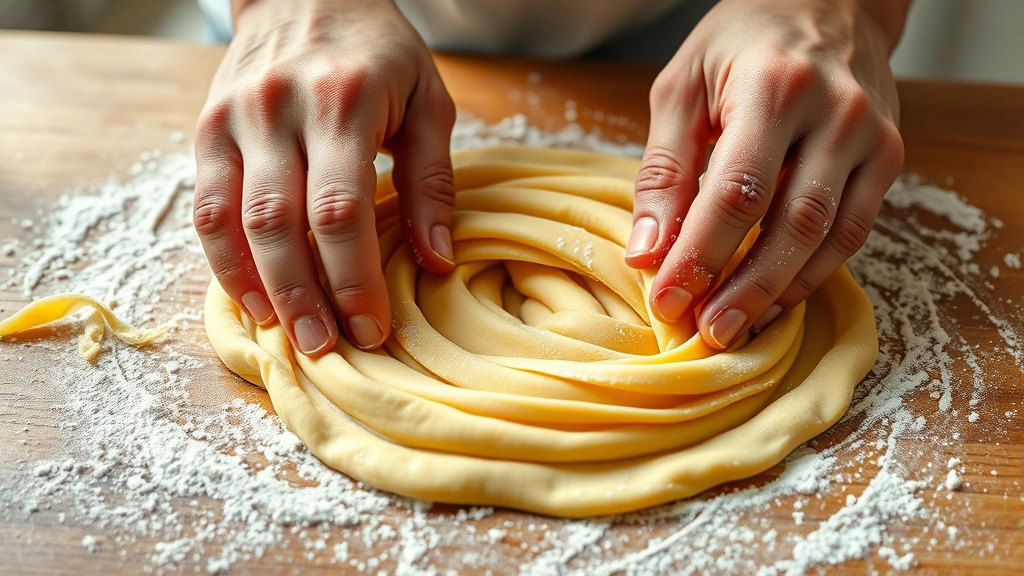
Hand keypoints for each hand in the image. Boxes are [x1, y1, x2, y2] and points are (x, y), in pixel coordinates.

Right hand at [194, 0, 455, 354]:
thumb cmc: (378, 51)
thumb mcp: (427, 101)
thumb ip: (432, 180)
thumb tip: (435, 260)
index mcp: (343, 102)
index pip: (341, 210)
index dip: (354, 279)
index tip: (373, 327)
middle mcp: (279, 110)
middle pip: (280, 224)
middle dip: (303, 296)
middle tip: (326, 348)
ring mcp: (233, 118)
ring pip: (232, 221)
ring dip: (258, 288)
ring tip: (286, 336)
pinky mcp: (206, 128)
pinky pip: (203, 207)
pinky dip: (223, 260)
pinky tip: (251, 296)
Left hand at [625, 0, 907, 348]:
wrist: (827, 3)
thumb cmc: (742, 43)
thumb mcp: (682, 88)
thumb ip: (665, 169)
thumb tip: (648, 251)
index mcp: (775, 87)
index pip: (736, 192)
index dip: (701, 255)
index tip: (668, 298)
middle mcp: (836, 113)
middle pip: (790, 223)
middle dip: (744, 286)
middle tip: (707, 331)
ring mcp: (873, 137)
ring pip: (829, 236)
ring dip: (780, 290)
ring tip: (737, 326)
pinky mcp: (888, 157)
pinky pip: (854, 231)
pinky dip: (814, 272)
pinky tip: (776, 297)